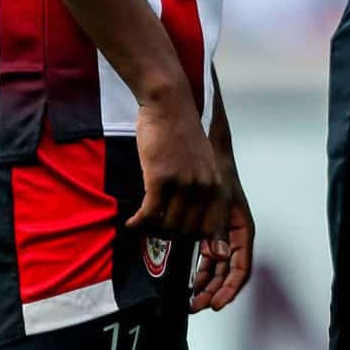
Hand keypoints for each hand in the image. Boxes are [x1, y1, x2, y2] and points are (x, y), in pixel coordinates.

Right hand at [127, 89, 230, 239]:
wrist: (169, 105)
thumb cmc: (182, 134)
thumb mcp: (203, 164)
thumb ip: (202, 190)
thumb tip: (192, 221)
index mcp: (218, 185)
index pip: (212, 228)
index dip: (198, 242)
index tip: (183, 244)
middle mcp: (205, 187)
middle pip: (187, 231)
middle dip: (171, 236)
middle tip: (156, 233)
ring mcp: (184, 184)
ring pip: (167, 225)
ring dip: (153, 229)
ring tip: (143, 225)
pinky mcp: (161, 178)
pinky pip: (149, 213)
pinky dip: (138, 222)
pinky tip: (131, 223)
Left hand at [189, 170, 253, 312]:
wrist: (207, 154)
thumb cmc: (218, 173)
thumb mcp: (219, 199)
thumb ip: (218, 227)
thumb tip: (218, 254)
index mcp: (241, 229)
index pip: (241, 266)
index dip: (230, 288)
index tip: (217, 303)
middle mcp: (233, 236)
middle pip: (229, 272)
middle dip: (216, 292)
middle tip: (200, 306)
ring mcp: (220, 237)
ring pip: (217, 270)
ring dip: (207, 286)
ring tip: (192, 301)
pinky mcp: (207, 236)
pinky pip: (206, 261)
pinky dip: (199, 274)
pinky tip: (189, 284)